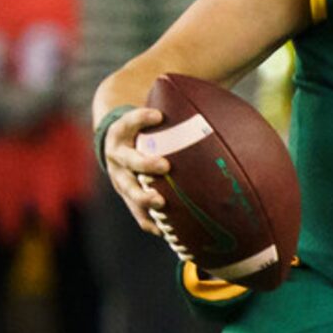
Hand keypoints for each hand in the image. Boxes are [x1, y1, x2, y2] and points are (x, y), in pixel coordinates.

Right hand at [103, 104, 169, 234]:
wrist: (115, 142)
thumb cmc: (145, 126)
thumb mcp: (150, 113)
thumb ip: (174, 107)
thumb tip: (218, 100)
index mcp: (122, 132)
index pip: (128, 121)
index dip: (140, 118)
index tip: (158, 114)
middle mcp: (117, 156)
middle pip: (129, 160)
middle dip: (146, 163)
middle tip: (165, 165)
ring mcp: (120, 179)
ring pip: (129, 190)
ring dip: (144, 197)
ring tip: (160, 203)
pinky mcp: (127, 197)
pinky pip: (137, 214)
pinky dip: (150, 222)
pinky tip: (166, 233)